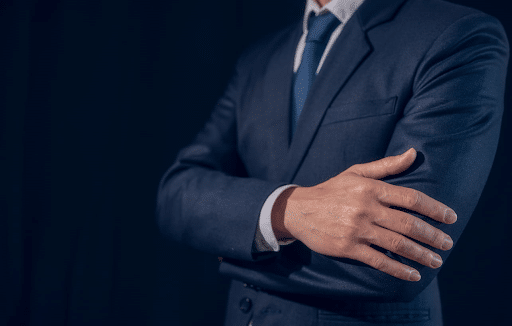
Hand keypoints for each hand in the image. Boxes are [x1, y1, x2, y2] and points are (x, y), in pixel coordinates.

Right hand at [271, 148, 456, 281]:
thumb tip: (413, 153)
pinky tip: (413, 275)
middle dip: (432, 236)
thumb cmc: (331, 190)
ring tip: (436, 261)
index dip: (434, 209)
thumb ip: (386, 166)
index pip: (411, 198)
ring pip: (397, 243)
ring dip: (421, 254)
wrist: (299, 210)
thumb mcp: (356, 173)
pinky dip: (398, 269)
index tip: (451, 218)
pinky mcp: (348, 247)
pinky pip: (378, 260)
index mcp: (370, 188)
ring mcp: (357, 229)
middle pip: (408, 223)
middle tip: (448, 244)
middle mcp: (366, 208)